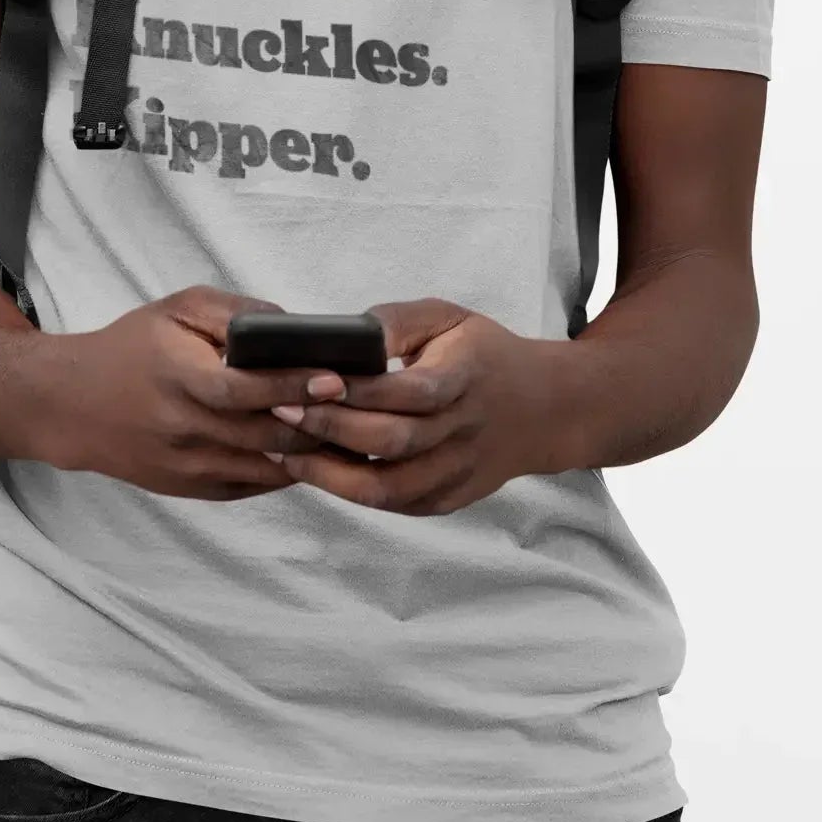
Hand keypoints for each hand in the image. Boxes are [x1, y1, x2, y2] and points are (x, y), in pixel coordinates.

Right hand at [47, 287, 346, 499]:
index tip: (335, 377)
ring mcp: (186, 466)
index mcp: (178, 378)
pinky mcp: (191, 489)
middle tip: (361, 409)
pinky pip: (252, 485)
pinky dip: (286, 471)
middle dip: (317, 423)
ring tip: (351, 432)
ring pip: (265, 467)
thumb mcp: (177, 310)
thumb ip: (234, 313)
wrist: (73, 406)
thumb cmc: (133, 347)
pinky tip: (314, 452)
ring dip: (310, 453)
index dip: (292, 385)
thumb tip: (292, 327)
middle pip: (264, 435)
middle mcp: (182, 429)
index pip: (244, 390)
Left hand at [268, 298, 574, 514]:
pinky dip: (350, 492)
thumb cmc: (481, 354)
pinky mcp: (448, 498)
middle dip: (331, 431)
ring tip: (284, 451)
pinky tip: (316, 470)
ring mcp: (458, 472)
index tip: (311, 379)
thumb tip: (348, 334)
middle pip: (392, 443)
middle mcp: (465, 431)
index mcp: (467, 377)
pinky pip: (394, 504)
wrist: (541, 410)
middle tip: (280, 413)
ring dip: (330, 475)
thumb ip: (397, 320)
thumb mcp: (448, 317)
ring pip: (388, 488)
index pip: (411, 392)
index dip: (360, 391)